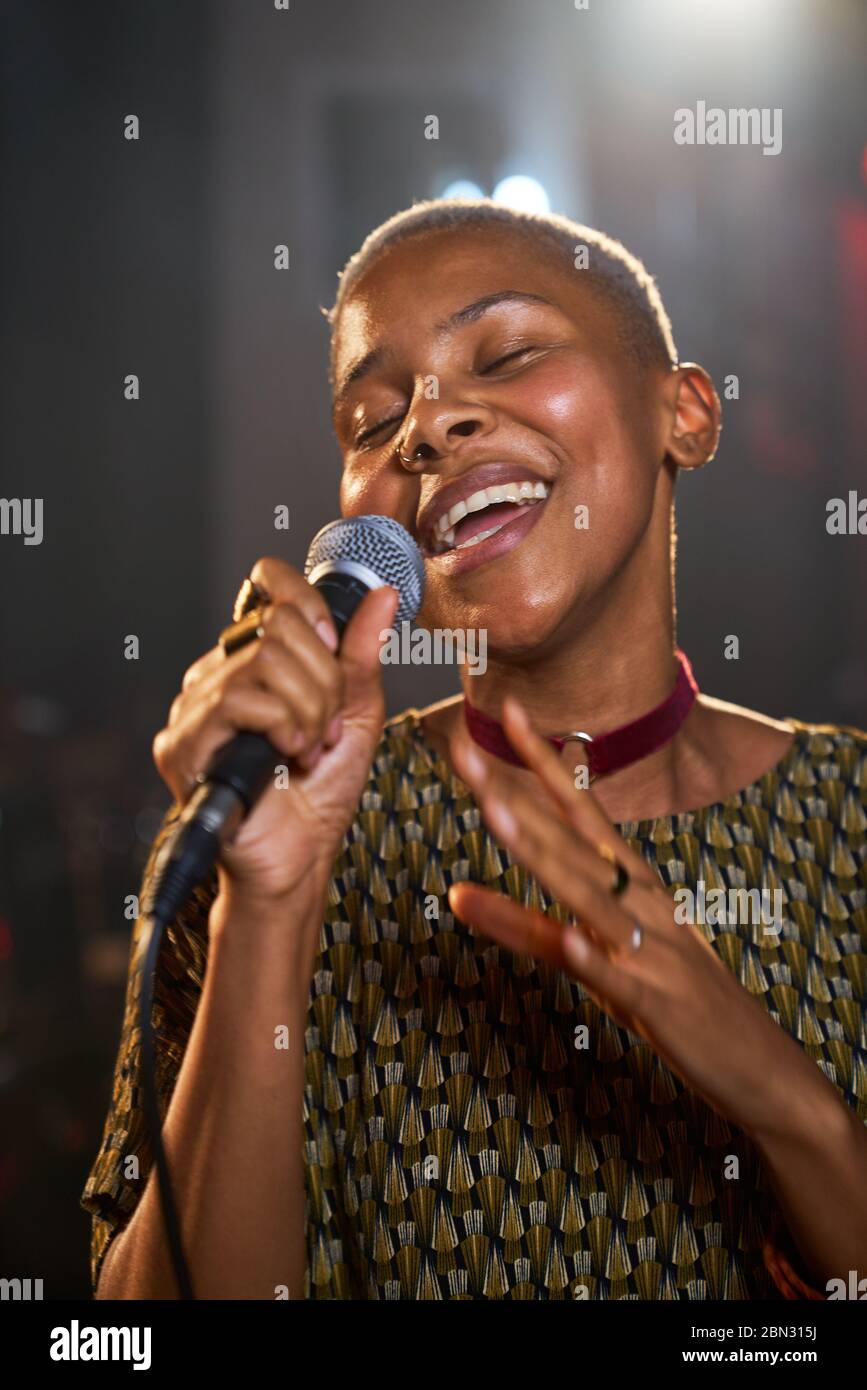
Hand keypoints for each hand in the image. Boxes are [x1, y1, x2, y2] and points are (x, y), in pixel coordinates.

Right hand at [153, 556, 397, 903]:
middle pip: (279, 626)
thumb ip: (362, 653)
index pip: (268, 588)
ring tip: (310, 746)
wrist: (299, 857)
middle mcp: (217, 674)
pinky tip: (290, 754)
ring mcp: (195, 707)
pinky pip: (239, 700)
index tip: (334, 647)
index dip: (309, 604)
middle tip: (327, 725)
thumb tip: (382, 596)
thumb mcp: (356, 712)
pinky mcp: (183, 742)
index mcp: (254, 660)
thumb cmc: (321, 791)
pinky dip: (283, 725)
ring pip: (264, 661)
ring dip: (308, 709)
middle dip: (323, 680)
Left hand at [448, 697, 823, 1136]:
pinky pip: (615, 976)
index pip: (578, 806)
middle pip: (568, 837)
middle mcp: (639, 899)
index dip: (540, 759)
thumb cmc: (674, 997)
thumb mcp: (602, 954)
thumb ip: (532, 926)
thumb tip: (460, 896)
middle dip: (513, 792)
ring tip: (495, 813)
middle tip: (462, 750)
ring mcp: (646, 947)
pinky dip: (590, 954)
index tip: (506, 709)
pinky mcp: (654, 1002)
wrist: (757, 1062)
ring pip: (585, 892)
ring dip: (540, 852)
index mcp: (631, 880)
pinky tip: (565, 937)